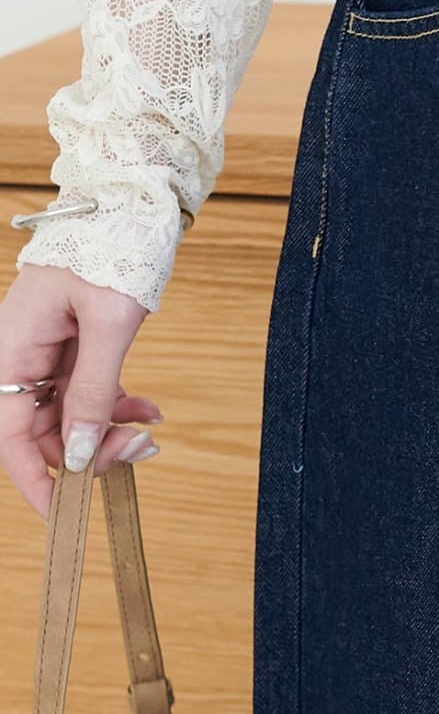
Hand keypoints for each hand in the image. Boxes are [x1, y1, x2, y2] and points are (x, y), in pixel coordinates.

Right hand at [0, 263, 161, 518]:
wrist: (127, 202)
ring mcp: (42, 349)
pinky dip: (114, 402)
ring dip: (107, 427)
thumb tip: (82, 453)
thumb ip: (94, 390)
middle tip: (139, 449)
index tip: (64, 510)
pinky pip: (83, 388)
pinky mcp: (68, 343)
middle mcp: (17, 354)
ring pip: (66, 412)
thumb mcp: (109, 324)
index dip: (33, 478)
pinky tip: (147, 408)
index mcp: (10, 350)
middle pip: (38, 429)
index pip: (8, 436)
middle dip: (88, 449)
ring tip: (149, 430)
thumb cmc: (112, 248)